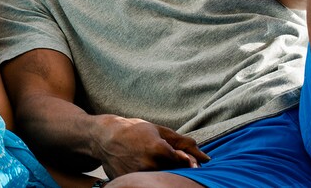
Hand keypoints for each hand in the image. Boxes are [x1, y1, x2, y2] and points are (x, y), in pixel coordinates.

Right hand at [93, 116, 208, 178]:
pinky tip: (137, 163)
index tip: (191, 165)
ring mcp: (139, 175)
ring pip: (159, 177)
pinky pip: (145, 180)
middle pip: (173, 172)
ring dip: (159, 171)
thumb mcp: (159, 131)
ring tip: (145, 158)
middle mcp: (150, 164)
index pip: (184, 162)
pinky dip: (146, 175)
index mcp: (159, 149)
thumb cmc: (133, 130)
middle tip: (160, 157)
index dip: (187, 163)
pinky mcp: (129, 181)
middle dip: (173, 166)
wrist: (104, 137)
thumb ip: (183, 144)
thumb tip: (206, 158)